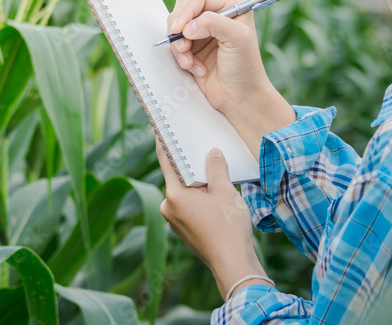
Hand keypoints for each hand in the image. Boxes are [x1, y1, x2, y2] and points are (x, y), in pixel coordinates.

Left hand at [155, 137, 267, 299]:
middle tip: (199, 146)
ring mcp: (175, 221)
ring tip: (214, 173)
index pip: (166, 161)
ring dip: (197, 182)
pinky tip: (215, 195)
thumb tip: (212, 153)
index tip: (159, 128)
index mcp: (174, 195)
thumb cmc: (228, 226)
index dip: (163, 142)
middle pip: (177, 176)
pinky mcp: (184, 230)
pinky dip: (198, 197)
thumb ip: (216, 168)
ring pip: (184, 192)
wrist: (233, 263)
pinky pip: (188, 205)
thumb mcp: (225, 190)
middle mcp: (169, 207)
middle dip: (189, 163)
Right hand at [166, 0, 272, 113]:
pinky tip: (195, 68)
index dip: (187, 10)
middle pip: (184, 7)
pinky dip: (181, 57)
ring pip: (176, 26)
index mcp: (232, 6)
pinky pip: (175, 44)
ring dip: (179, 45)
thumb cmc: (246, 68)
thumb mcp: (237, 39)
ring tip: (190, 61)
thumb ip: (213, 23)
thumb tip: (188, 26)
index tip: (180, 29)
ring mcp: (203, 31)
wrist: (239, 97)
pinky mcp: (193, 46)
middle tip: (182, 46)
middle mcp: (216, 15)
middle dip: (179, 27)